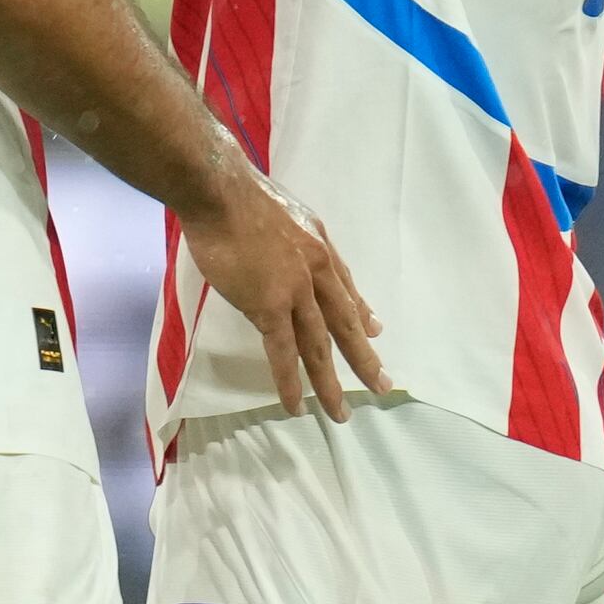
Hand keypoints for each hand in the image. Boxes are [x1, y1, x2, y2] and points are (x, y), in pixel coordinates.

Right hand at [179, 165, 387, 422]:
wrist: (221, 191)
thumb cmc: (240, 197)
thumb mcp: (286, 214)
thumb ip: (297, 239)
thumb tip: (301, 251)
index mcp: (318, 247)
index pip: (344, 288)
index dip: (359, 312)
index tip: (373, 331)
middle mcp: (316, 271)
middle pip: (344, 323)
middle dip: (364, 357)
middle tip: (382, 384)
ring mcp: (296, 290)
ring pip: (318, 345)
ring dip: (330, 382)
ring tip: (341, 412)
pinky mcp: (269, 305)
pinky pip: (283, 352)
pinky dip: (290, 381)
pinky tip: (294, 405)